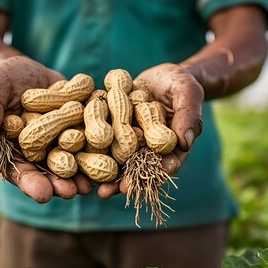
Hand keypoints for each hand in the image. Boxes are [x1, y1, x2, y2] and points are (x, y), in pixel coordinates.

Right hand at [0, 56, 91, 201]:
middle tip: (70, 193)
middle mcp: (36, 153)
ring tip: (91, 185)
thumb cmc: (4, 79)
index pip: (19, 172)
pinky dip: (98, 152)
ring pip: (71, 164)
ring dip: (81, 175)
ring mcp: (58, 144)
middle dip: (59, 184)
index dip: (30, 183)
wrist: (28, 70)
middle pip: (47, 173)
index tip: (42, 194)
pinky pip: (89, 144)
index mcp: (12, 150)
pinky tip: (110, 160)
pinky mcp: (78, 131)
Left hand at [98, 63, 203, 198]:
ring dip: (106, 174)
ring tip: (94, 188)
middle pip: (138, 168)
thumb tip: (185, 142)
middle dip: (125, 181)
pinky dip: (92, 151)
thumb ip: (188, 116)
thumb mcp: (187, 93)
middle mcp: (148, 148)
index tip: (147, 181)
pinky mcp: (114, 130)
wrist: (159, 75)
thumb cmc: (179, 83)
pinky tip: (79, 160)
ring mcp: (130, 141)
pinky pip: (103, 141)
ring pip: (119, 160)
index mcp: (171, 145)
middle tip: (111, 192)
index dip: (156, 174)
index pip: (166, 163)